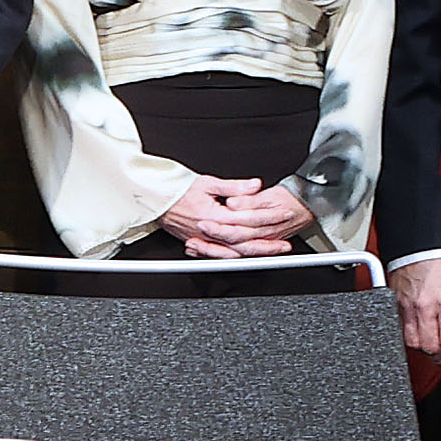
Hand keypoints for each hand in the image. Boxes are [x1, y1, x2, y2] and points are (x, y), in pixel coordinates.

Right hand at [160, 177, 299, 258]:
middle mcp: (210, 233)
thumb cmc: (176, 191)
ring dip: (257, 253)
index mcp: (214, 216)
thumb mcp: (207, 182)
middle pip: (245, 242)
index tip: (283, 214)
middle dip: (268, 243)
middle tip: (286, 244)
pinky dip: (239, 257)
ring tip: (274, 252)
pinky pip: (223, 255)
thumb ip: (234, 187)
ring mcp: (205, 241)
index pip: (248, 218)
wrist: (155, 201)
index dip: (269, 216)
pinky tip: (250, 257)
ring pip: (236, 253)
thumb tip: (254, 186)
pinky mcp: (200, 244)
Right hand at [393, 255, 440, 357]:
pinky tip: (418, 336)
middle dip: (440, 358)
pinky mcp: (395, 305)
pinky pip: (400, 330)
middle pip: (430, 347)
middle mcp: (425, 308)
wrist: (420, 248)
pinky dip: (409, 338)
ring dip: (424, 350)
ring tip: (432, 349)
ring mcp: (408, 307)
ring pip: (412, 342)